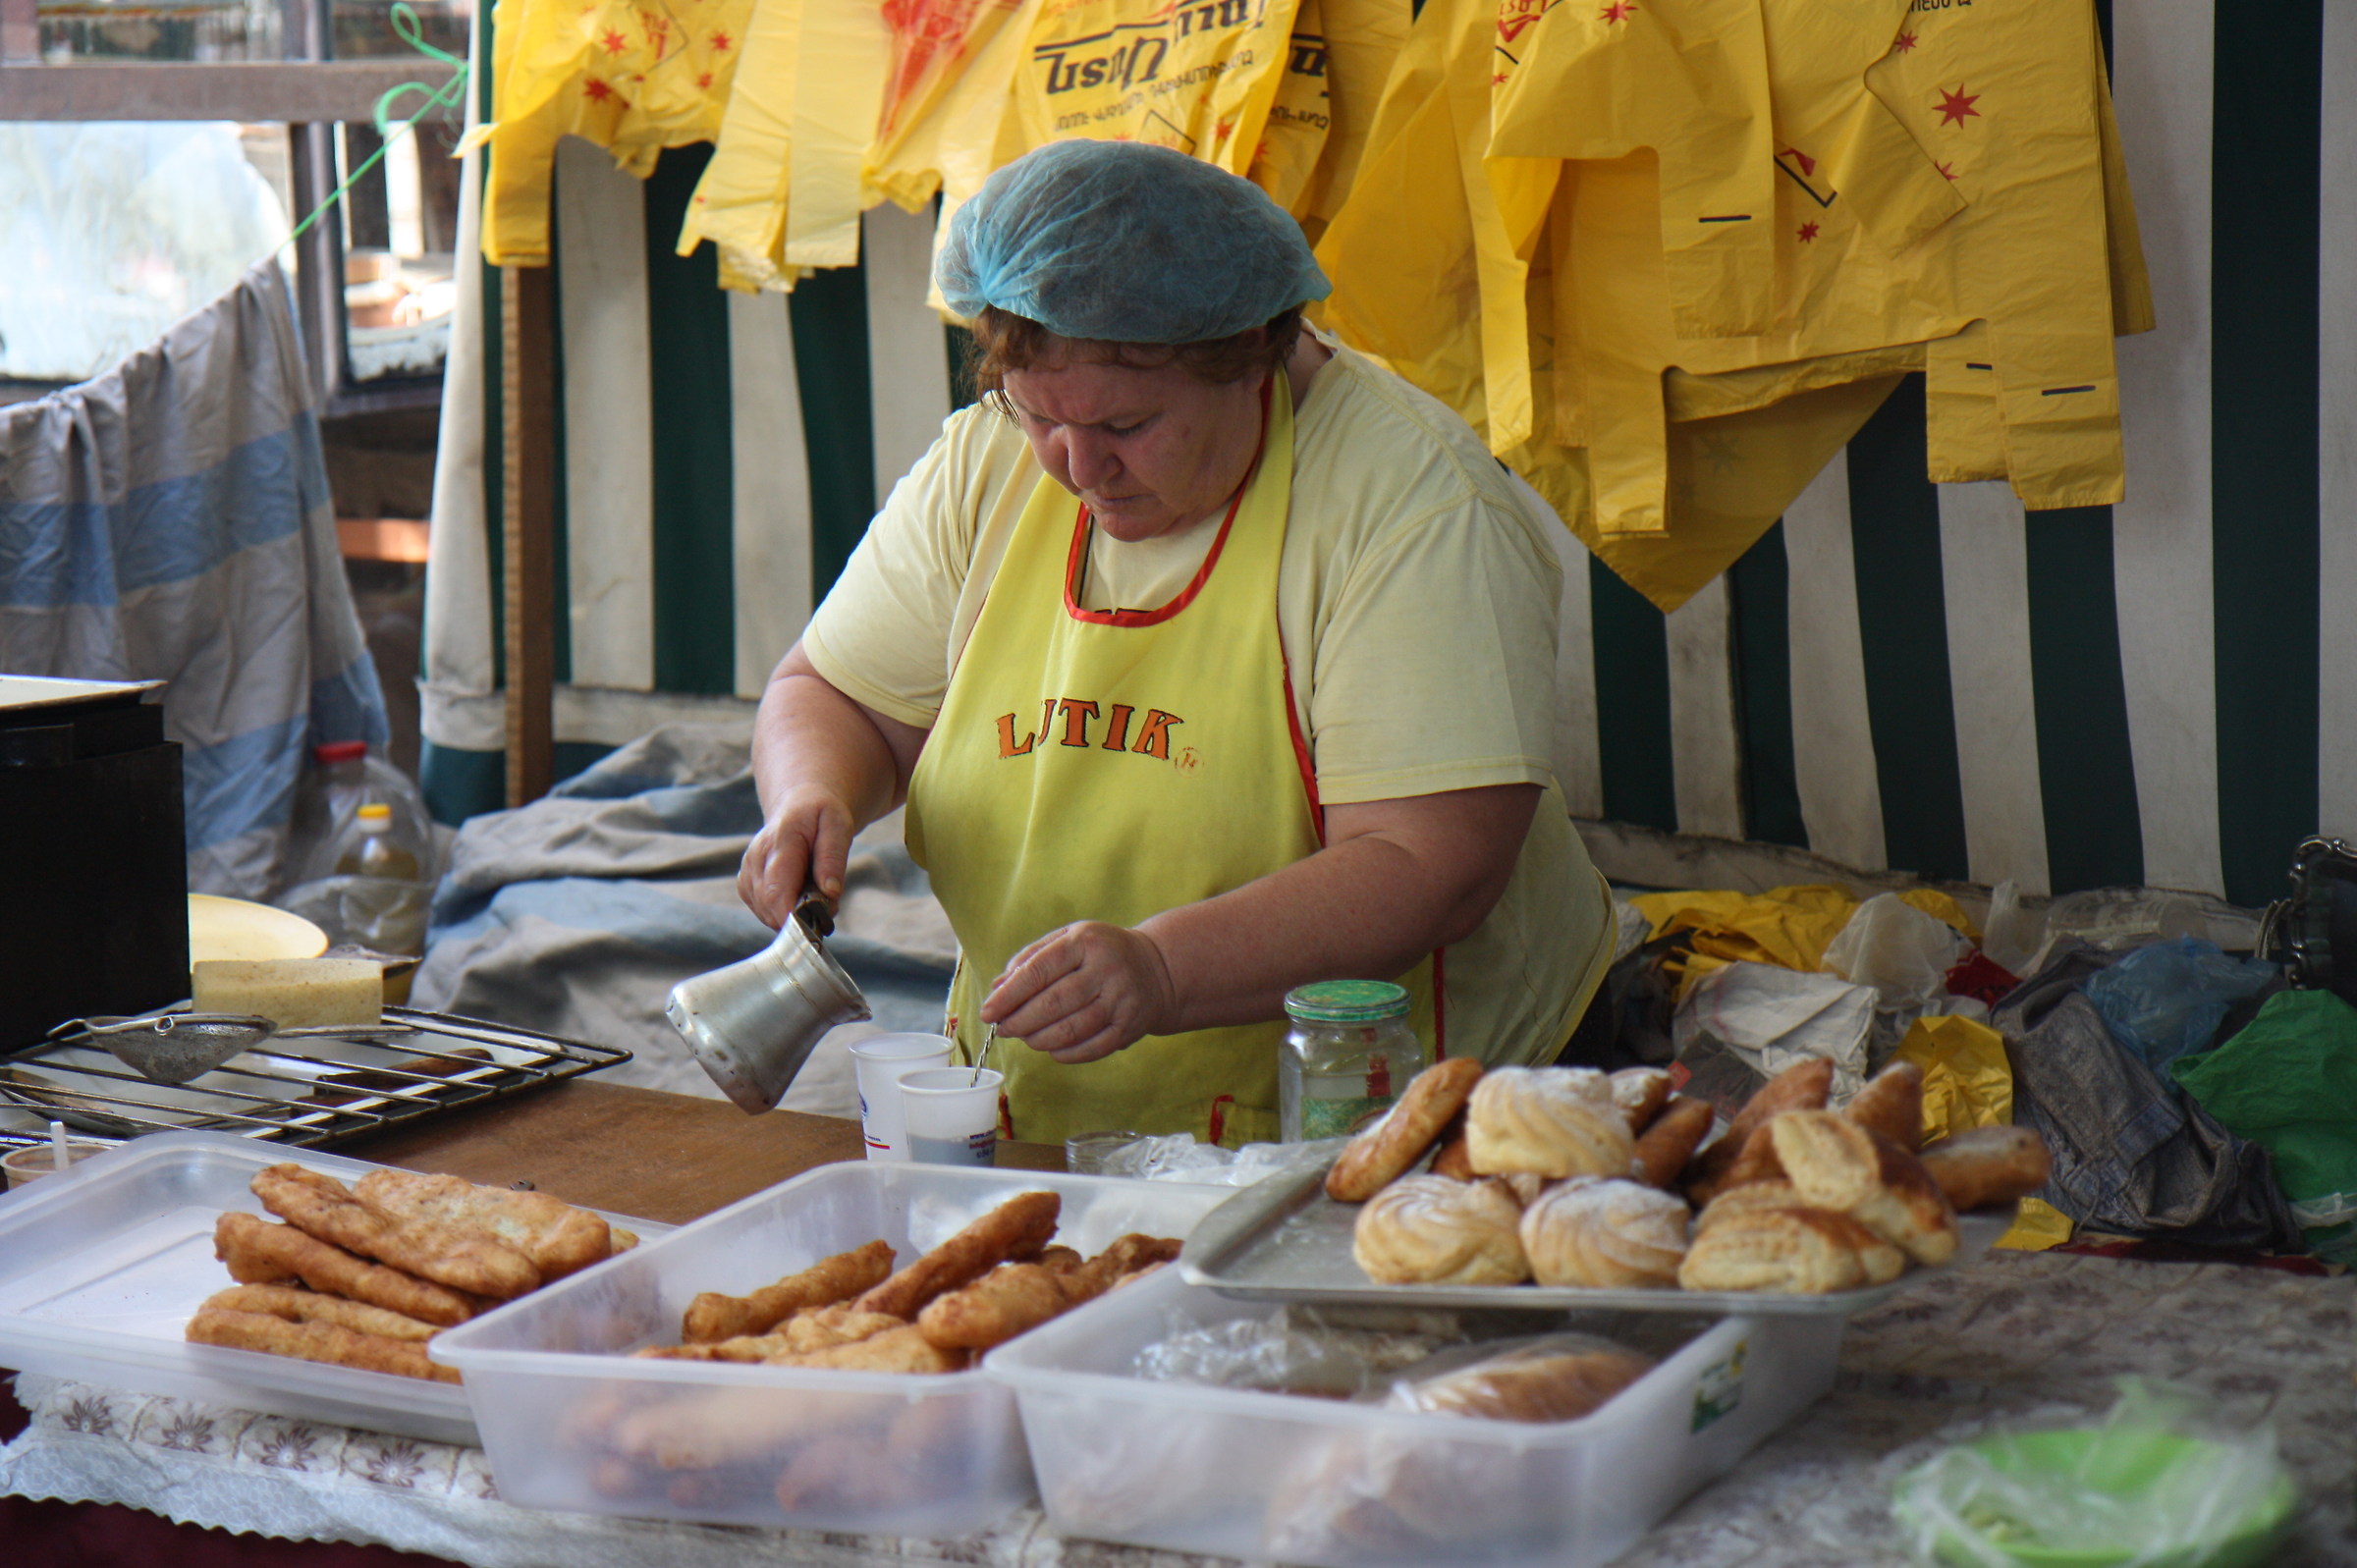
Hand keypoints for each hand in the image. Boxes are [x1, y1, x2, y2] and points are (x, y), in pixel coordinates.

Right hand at [736, 784, 855, 929]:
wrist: (798, 805)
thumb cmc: (820, 815)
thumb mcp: (838, 826)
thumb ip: (833, 858)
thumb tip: (830, 892)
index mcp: (779, 842)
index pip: (776, 891)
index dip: (793, 916)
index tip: (817, 922)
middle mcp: (756, 859)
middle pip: (770, 907)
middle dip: (801, 915)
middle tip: (827, 902)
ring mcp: (747, 873)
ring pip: (767, 914)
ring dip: (793, 913)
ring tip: (814, 891)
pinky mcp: (746, 885)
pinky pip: (764, 912)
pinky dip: (783, 910)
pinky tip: (798, 893)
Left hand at [980, 922, 1177, 1063]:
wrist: (1157, 968)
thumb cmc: (1099, 952)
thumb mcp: (1068, 939)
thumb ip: (1031, 959)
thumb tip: (997, 988)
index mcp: (1085, 942)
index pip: (1038, 971)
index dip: (1008, 996)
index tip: (987, 1012)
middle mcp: (1106, 969)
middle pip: (1053, 1004)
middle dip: (1020, 1021)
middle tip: (1004, 1028)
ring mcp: (1121, 1000)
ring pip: (1071, 1029)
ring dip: (1039, 1039)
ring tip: (1026, 1038)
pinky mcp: (1130, 1026)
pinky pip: (1092, 1048)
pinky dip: (1065, 1054)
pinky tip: (1051, 1049)